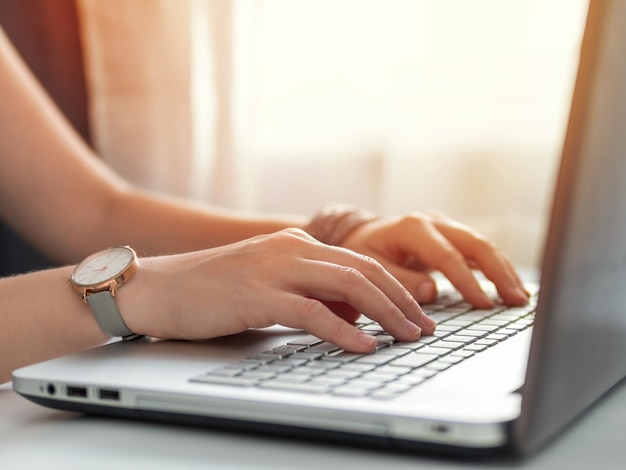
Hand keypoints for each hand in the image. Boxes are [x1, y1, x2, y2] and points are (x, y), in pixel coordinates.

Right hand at [121, 229, 435, 351]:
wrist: (158, 288)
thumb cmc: (213, 291)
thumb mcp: (270, 285)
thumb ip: (309, 293)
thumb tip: (352, 316)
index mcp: (297, 244)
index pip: (360, 262)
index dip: (396, 287)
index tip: (419, 311)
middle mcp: (292, 248)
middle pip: (364, 271)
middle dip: (402, 301)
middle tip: (425, 328)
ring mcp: (275, 268)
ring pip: (348, 285)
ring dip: (386, 314)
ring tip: (409, 337)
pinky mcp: (257, 294)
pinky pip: (312, 312)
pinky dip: (343, 331)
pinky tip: (364, 346)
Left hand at [340, 211, 528, 307]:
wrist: (361, 236)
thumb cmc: (363, 252)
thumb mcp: (370, 266)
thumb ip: (399, 279)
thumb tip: (430, 292)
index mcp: (413, 228)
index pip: (448, 256)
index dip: (467, 281)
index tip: (484, 305)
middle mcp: (433, 222)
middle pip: (476, 244)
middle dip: (499, 272)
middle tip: (516, 300)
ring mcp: (445, 227)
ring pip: (483, 246)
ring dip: (504, 271)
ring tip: (521, 297)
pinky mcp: (452, 237)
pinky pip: (479, 251)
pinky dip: (497, 268)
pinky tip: (511, 287)